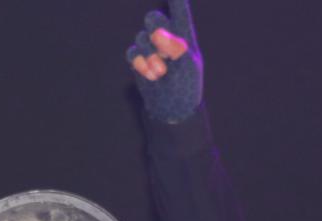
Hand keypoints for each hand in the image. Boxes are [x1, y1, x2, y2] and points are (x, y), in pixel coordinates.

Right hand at [126, 0, 203, 122]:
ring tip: (161, 73)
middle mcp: (166, 37)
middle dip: (155, 31)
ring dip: (150, 57)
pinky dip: (140, 64)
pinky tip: (150, 75)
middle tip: (164, 51)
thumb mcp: (188, 66)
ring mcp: (151, 47)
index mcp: (184, 35)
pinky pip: (132, 52)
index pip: (179, 11)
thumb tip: (157, 32)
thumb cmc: (186, 86)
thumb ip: (176, 46)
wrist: (172, 108)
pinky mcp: (139, 59)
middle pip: (153, 18)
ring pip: (141, 38)